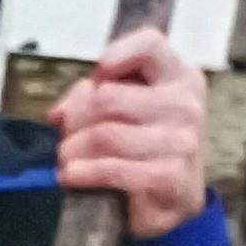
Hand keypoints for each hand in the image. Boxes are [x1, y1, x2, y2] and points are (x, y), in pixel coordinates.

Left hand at [52, 25, 208, 240]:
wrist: (173, 201)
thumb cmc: (145, 147)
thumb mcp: (125, 112)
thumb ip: (92, 98)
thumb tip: (60, 113)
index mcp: (180, 77)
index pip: (150, 44)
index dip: (115, 55)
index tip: (96, 79)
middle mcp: (186, 104)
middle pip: (108, 97)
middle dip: (76, 120)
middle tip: (66, 137)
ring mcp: (181, 141)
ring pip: (103, 135)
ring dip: (72, 150)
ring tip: (66, 159)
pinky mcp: (169, 176)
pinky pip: (111, 168)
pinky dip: (83, 173)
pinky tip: (70, 176)